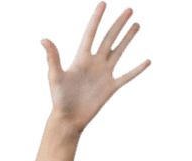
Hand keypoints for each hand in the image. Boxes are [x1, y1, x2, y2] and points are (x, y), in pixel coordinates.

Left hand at [41, 2, 150, 132]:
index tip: (103, 4)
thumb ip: (53, 57)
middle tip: (128, 10)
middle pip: (109, 39)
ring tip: (136, 25)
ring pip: (119, 52)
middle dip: (118, 24)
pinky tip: (147, 61)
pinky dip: (137, 70)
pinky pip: (127, 76)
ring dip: (128, 39)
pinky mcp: (111, 87)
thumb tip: (44, 39)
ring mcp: (104, 74)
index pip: (90, 33)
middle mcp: (95, 63)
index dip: (96, 19)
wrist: (69, 119)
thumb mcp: (55, 76)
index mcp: (82, 58)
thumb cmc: (59, 99)